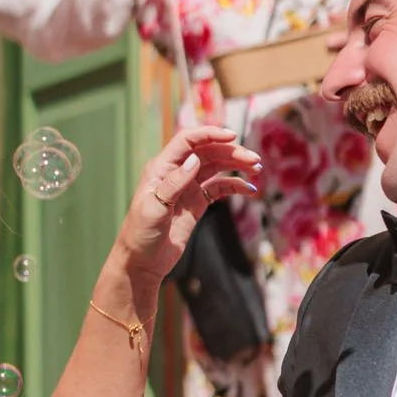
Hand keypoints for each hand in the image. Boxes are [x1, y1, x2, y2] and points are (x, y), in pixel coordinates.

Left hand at [115, 126, 260, 282]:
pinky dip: (234, 186)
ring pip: (216, 167)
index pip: (188, 141)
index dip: (209, 134)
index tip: (232, 136)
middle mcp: (176, 173)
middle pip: (207, 152)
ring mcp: (188, 187)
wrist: (142, 262)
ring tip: (256, 169)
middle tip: (255, 160)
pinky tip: (249, 189)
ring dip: (236, 165)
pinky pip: (219, 188)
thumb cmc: (140, 234)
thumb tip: (194, 159)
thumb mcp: (153, 209)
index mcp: (161, 168)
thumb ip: (174, 184)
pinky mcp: (197, 203)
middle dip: (231, 152)